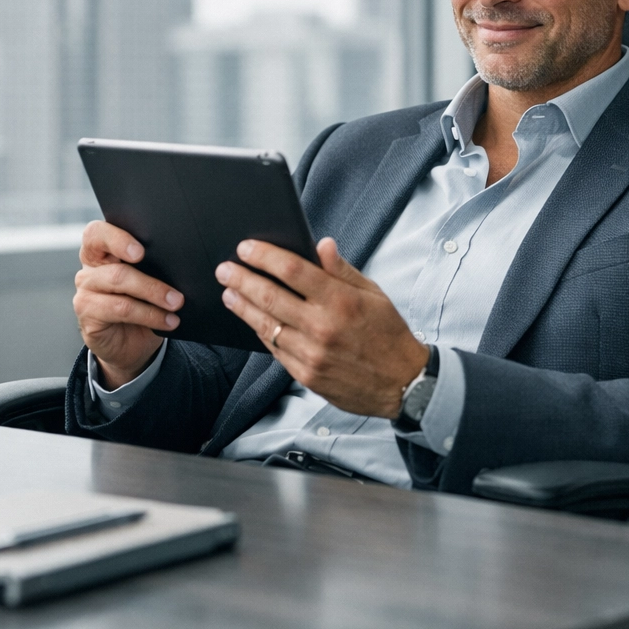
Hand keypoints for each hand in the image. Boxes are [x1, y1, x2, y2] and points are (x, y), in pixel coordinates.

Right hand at [73, 221, 183, 387]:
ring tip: (176, 306)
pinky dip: (149, 315)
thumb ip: (152, 265)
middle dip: (150, 282)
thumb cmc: (141, 304)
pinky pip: (120, 310)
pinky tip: (167, 321)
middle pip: (114, 269)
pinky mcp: (88, 316)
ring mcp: (85, 294)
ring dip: (153, 297)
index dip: (117, 239)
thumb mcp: (148, 279)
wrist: (131, 344)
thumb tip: (180, 261)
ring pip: (119, 287)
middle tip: (176, 295)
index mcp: (100, 252)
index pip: (96, 234)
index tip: (141, 251)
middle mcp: (89, 270)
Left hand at [215, 237, 428, 417]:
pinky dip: (260, 331)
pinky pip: (274, 349)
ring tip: (229, 293)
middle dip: (242, 279)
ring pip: (265, 325)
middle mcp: (322, 326)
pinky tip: (251, 320)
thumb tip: (320, 244)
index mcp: (340, 300)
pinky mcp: (306, 374)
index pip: (292, 270)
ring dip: (242, 306)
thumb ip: (342, 270)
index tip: (246, 247)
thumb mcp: (373, 294)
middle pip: (270, 296)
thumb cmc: (389, 334)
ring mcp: (311, 353)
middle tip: (224, 269)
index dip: (264, 256)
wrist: (403, 383)